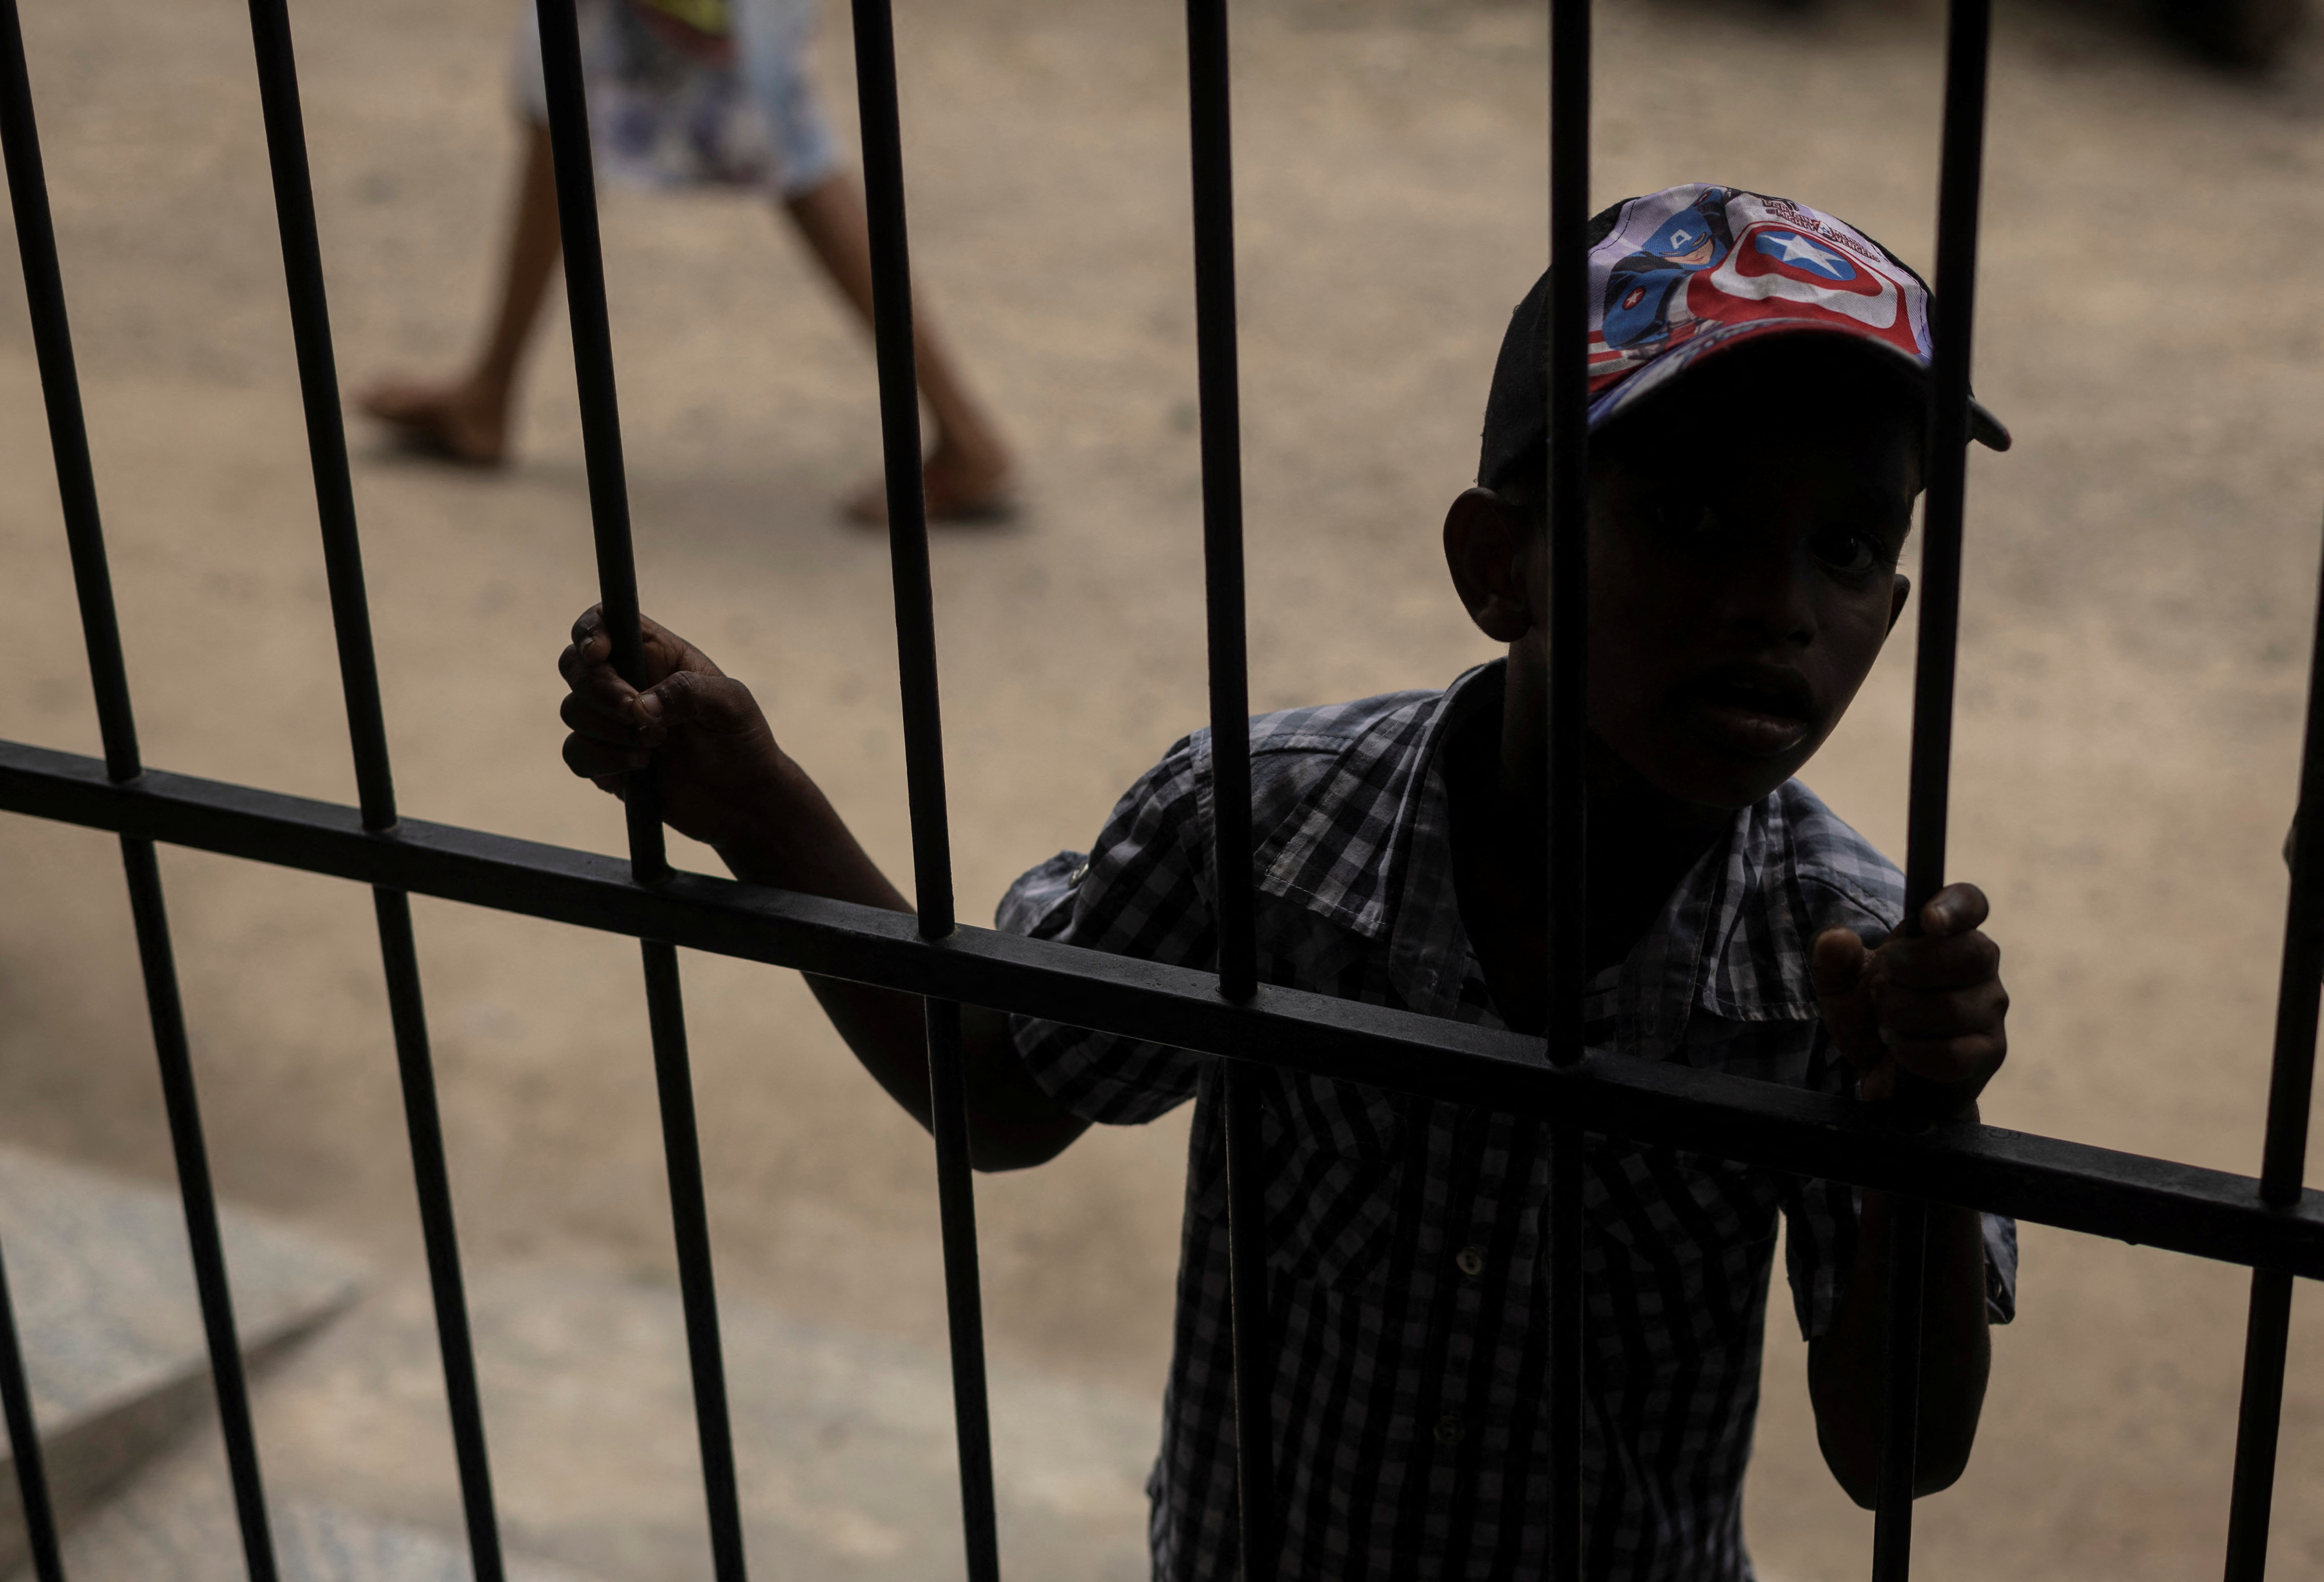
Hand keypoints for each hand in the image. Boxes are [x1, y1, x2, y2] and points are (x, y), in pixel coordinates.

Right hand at [556, 606, 783, 850]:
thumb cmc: (742, 741)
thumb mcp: (731, 706)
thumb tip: (639, 706)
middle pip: (574, 665)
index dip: (590, 631)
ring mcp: (612, 722)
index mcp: (657, 655)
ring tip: (656, 745)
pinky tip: (641, 767)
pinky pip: (575, 753)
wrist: (742, 800)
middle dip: (598, 689)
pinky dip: (602, 760)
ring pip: (572, 710)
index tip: (599, 654)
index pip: (606, 621)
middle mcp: (628, 682)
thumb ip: (689, 692)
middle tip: (634, 712)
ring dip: (609, 730)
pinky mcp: (604, 761)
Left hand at [1811, 883, 2006, 1115]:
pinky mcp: (1989, 1052)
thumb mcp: (1840, 985)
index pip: (1970, 903)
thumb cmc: (1870, 1016)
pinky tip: (1900, 1049)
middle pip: (1967, 953)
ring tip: (1889, 1023)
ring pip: (1950, 1007)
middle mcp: (1980, 965)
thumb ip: (1832, 959)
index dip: (1954, 907)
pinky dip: (1912, 1053)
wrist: (1880, 1074)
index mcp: (1947, 934)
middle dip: (1909, 971)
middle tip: (1882, 987)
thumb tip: (1837, 938)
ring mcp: (1990, 1008)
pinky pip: (1952, 1052)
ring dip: (1902, 1017)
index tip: (1928, 920)